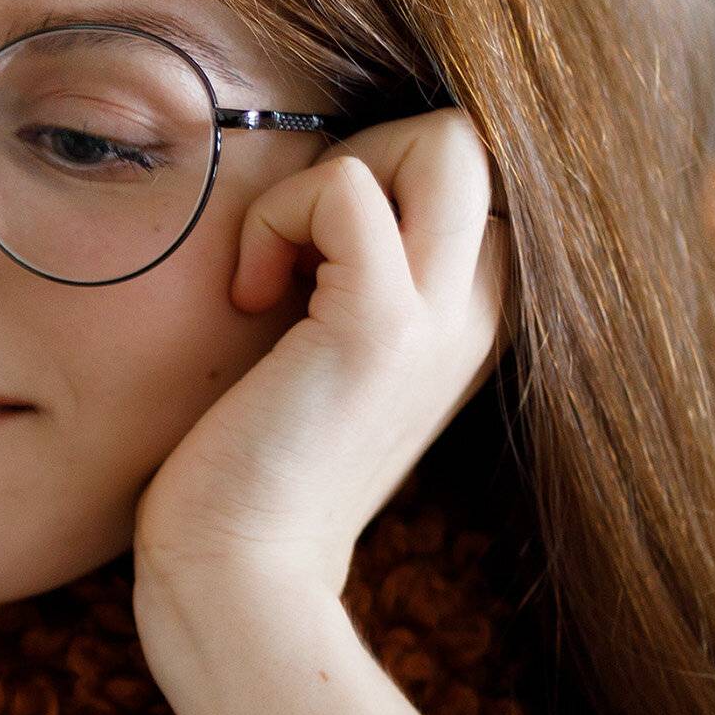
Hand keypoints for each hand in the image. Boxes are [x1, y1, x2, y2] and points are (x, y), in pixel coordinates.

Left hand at [133, 109, 508, 629]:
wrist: (237, 577)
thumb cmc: (251, 468)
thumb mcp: (322, 355)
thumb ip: (348, 278)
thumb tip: (324, 192)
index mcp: (471, 317)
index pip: (472, 171)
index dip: (381, 179)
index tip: (310, 264)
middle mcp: (478, 312)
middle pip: (471, 138)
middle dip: (363, 155)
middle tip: (293, 252)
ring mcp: (440, 318)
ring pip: (445, 136)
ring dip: (329, 176)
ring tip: (277, 271)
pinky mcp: (379, 327)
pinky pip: (345, 186)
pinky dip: (275, 217)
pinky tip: (247, 297)